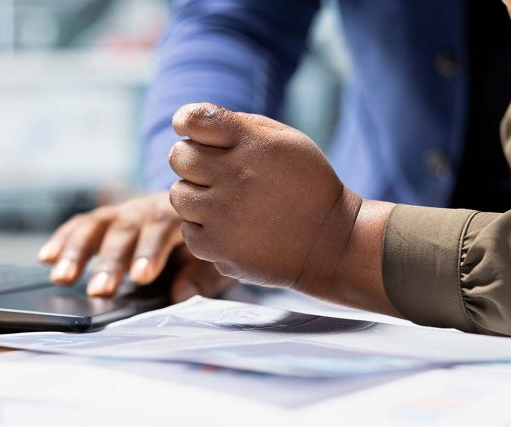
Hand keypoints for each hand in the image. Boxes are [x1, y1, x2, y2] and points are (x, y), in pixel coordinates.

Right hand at [38, 192, 235, 301]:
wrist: (198, 219)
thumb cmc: (205, 246)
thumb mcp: (213, 264)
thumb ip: (199, 278)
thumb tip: (180, 295)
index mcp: (180, 215)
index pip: (164, 228)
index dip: (151, 251)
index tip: (141, 277)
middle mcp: (148, 208)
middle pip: (126, 230)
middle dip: (111, 261)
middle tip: (99, 291)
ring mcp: (123, 212)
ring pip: (97, 226)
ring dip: (77, 251)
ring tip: (62, 278)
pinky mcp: (105, 220)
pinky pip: (80, 226)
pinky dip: (63, 240)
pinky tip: (46, 258)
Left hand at [167, 103, 361, 294]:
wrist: (331, 242)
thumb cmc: (307, 184)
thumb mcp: (288, 141)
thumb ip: (241, 125)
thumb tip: (192, 124)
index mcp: (252, 144)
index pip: (195, 119)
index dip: (186, 120)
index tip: (189, 129)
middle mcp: (235, 176)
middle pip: (179, 157)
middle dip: (192, 160)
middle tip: (214, 173)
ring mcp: (224, 214)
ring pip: (178, 195)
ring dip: (196, 196)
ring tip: (225, 202)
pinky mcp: (218, 247)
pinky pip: (187, 230)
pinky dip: (203, 228)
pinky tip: (230, 227)